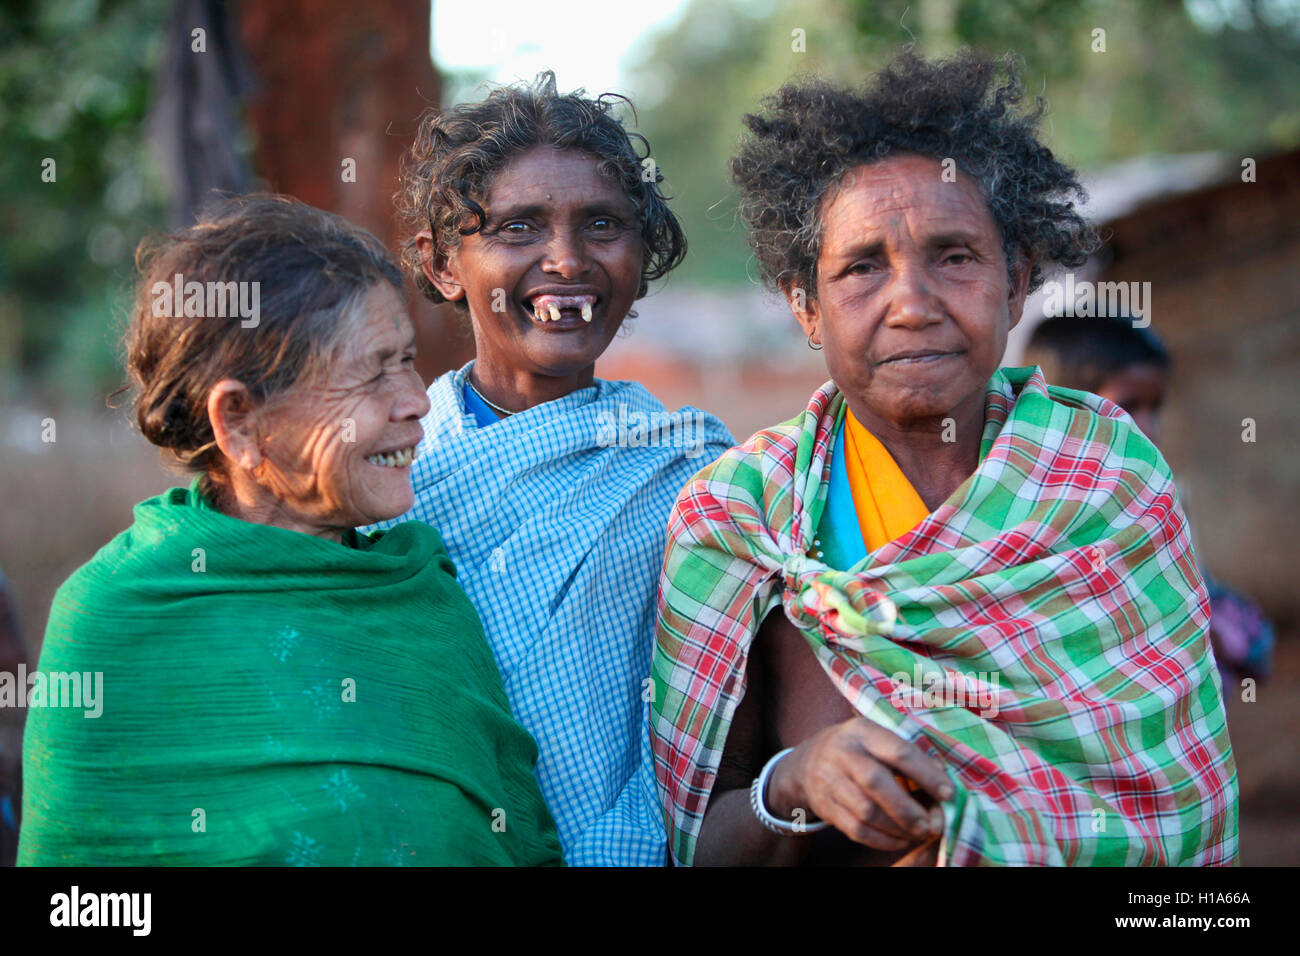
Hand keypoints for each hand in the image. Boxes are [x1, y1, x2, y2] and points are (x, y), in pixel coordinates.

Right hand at [767, 716, 952, 850]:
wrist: (807, 762)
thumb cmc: (858, 750)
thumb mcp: (878, 739)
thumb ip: (910, 755)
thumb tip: (943, 778)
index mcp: (863, 731)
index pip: (898, 752)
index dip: (926, 774)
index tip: (948, 793)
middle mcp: (842, 753)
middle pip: (876, 783)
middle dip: (909, 809)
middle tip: (933, 825)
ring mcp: (829, 780)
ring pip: (866, 812)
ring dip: (898, 828)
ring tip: (919, 833)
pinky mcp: (825, 806)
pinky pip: (855, 830)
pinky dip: (882, 840)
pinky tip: (899, 840)